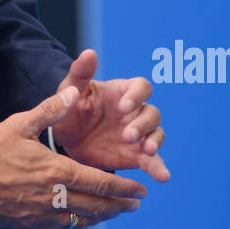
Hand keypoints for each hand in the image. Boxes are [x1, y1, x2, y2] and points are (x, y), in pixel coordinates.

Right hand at [0, 86, 147, 228]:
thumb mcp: (20, 124)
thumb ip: (51, 109)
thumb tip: (74, 92)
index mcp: (56, 171)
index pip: (100, 182)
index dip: (123, 187)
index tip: (140, 188)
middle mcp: (55, 196)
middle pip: (97, 205)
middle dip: (120, 204)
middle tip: (136, 202)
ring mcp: (44, 213)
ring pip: (83, 219)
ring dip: (103, 215)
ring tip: (116, 210)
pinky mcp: (32, 223)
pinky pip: (64, 226)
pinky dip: (80, 221)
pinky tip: (83, 216)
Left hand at [50, 49, 169, 181]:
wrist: (67, 141)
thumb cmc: (71, 109)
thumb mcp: (71, 91)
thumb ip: (80, 73)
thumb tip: (89, 52)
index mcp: (122, 92)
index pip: (141, 87)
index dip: (137, 96)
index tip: (124, 107)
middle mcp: (135, 112)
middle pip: (152, 113)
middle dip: (143, 124)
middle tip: (127, 135)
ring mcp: (139, 134)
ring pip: (157, 134)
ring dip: (154, 141)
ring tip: (147, 151)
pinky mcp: (137, 156)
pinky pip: (153, 161)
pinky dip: (159, 168)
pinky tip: (162, 176)